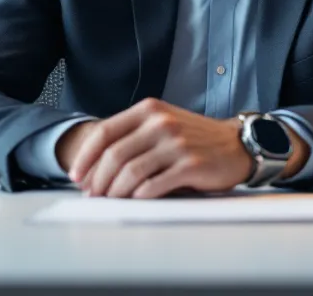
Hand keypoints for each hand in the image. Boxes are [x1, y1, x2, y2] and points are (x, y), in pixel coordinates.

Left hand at [67, 98, 251, 198]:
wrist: (236, 145)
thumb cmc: (194, 139)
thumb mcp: (162, 125)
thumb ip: (133, 137)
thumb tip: (97, 168)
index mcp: (149, 110)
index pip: (105, 132)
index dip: (86, 157)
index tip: (77, 176)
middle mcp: (161, 123)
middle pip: (114, 155)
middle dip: (98, 180)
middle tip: (92, 196)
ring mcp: (176, 143)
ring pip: (130, 172)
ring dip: (115, 191)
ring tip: (110, 201)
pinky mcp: (190, 165)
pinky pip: (154, 185)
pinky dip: (139, 197)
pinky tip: (135, 201)